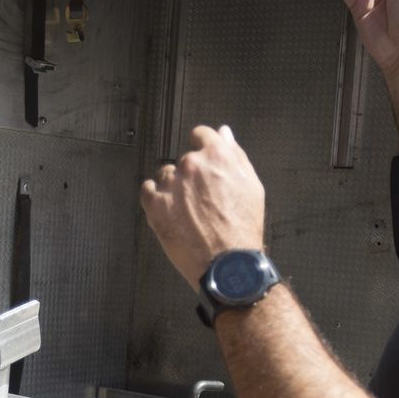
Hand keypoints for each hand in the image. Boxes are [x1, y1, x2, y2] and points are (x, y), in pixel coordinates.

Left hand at [140, 125, 265, 291]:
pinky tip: (169, 211)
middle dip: (191, 176)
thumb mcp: (251, 186)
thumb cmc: (242, 229)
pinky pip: (147, 190)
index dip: (203, 148)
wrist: (227, 264)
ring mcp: (171, 184)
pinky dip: (155, 198)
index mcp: (218, 156)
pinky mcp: (155, 204)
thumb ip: (235, 155)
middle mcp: (192, 165)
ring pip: (165, 175)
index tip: (202, 160)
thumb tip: (224, 134)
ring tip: (188, 212)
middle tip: (202, 200)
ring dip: (173, 188)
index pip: (201, 135)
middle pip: (184, 160)